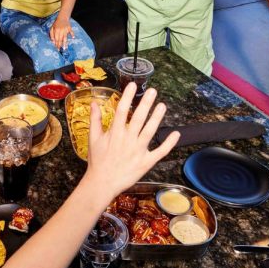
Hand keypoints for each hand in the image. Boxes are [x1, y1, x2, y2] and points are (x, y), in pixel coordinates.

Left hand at [49, 16, 73, 49]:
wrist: (62, 17)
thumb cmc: (56, 24)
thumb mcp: (52, 28)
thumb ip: (51, 34)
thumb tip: (52, 41)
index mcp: (56, 30)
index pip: (56, 39)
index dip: (56, 44)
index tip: (56, 48)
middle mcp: (61, 30)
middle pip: (60, 39)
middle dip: (60, 45)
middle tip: (60, 50)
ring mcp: (66, 29)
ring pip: (65, 37)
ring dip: (65, 43)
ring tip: (65, 48)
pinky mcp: (69, 28)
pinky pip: (71, 32)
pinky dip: (72, 34)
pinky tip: (73, 38)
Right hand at [83, 83, 178, 205]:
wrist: (102, 183)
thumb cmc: (97, 161)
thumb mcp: (93, 139)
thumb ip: (95, 120)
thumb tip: (94, 103)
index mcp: (114, 133)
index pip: (121, 110)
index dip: (128, 97)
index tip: (133, 85)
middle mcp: (127, 140)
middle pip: (138, 118)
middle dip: (146, 103)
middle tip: (153, 91)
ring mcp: (138, 151)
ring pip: (150, 132)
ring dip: (157, 118)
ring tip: (163, 106)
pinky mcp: (146, 162)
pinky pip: (159, 152)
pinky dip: (168, 144)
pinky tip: (175, 134)